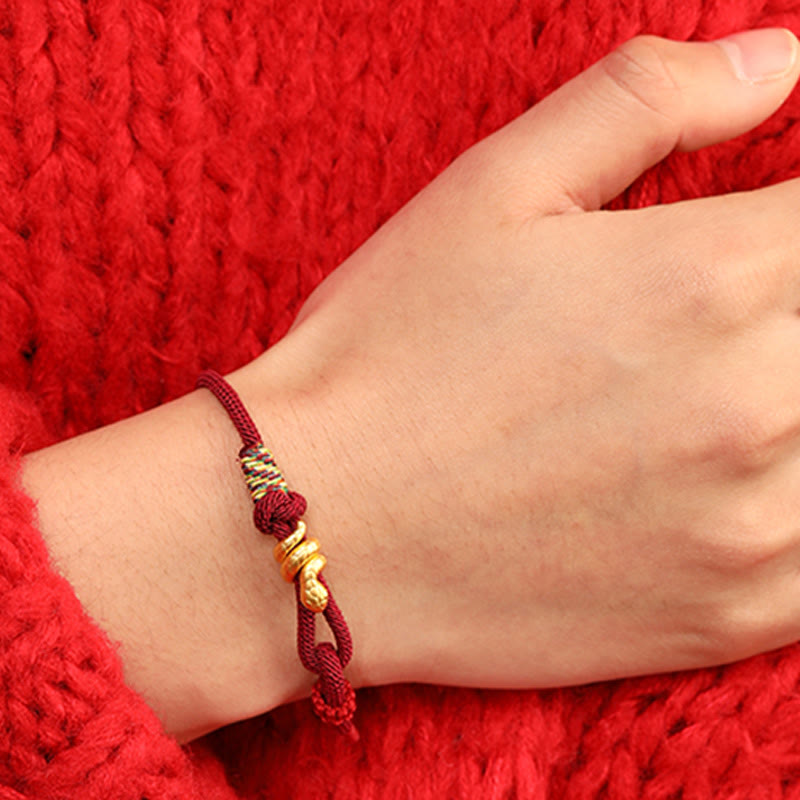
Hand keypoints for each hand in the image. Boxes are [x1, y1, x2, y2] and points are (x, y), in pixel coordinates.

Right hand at [232, 29, 799, 691]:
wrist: (321, 525)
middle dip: (795, 310)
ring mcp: (753, 527)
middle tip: (709, 330)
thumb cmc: (386, 355)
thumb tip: (780, 61)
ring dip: (799, 411)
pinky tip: (741, 489)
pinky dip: (797, 509)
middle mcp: (757, 402)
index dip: (796, 227)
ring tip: (711, 401)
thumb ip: (647, 102)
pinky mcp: (726, 618)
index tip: (764, 243)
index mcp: (712, 274)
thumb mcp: (491, 190)